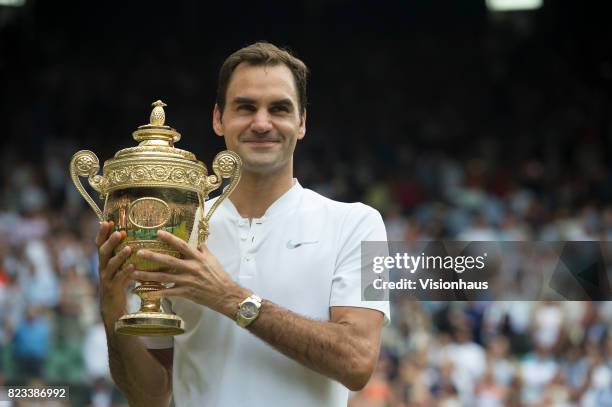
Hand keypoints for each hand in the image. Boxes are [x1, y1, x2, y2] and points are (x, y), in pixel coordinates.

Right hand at [96, 221, 133, 329]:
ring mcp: (106, 279)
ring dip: (120, 255)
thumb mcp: (118, 269)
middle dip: (110, 241)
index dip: (101, 234)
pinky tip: (133, 266)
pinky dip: (126, 272)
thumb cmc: (118, 287)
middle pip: (103, 252)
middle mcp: (103, 269)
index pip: (99, 245)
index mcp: (104, 262)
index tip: (107, 221)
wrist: (112, 310)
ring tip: (129, 247)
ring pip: (110, 265)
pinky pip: (119, 279)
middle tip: (119, 232)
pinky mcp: (112, 290)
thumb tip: (134, 241)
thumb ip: (122, 257)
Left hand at [134, 230, 248, 317]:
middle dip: (153, 257)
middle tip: (139, 253)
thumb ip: (203, 250)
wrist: (225, 294)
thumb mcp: (213, 260)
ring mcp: (187, 281)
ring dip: (148, 276)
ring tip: (134, 274)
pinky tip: (145, 293)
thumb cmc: (219, 276)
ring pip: (164, 278)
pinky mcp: (185, 293)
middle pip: (169, 261)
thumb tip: (197, 242)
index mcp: (198, 258)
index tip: (157, 233)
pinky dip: (156, 293)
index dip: (169, 238)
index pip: (182, 245)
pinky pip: (168, 292)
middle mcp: (191, 268)